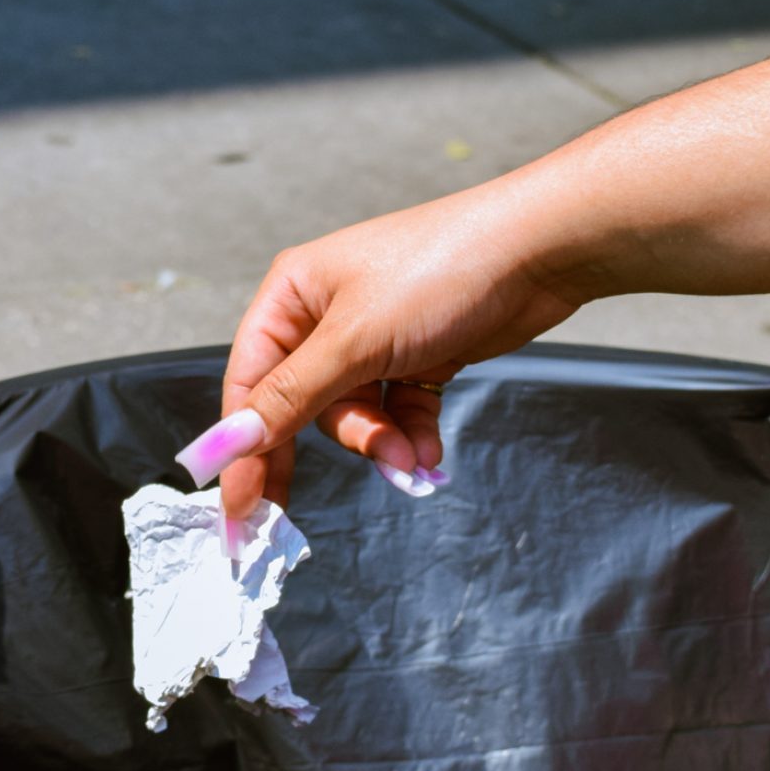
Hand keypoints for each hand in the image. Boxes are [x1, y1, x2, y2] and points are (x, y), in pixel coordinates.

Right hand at [174, 183, 585, 517]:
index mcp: (292, 295)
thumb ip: (291, 397)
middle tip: (294, 519)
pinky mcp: (417, 356)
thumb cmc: (439, 273)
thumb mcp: (355, 341)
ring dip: (382, 443)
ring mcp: (373, 337)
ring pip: (355, 415)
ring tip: (413, 458)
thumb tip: (230, 442)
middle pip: (302, 406)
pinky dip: (411, 435)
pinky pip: (397, 412)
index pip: (250, 383)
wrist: (539, 251)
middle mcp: (324, 316)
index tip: (237, 511)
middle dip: (332, 445)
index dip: (241, 447)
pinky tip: (430, 453)